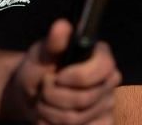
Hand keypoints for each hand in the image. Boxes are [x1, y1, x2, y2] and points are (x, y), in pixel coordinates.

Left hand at [4, 20, 119, 124]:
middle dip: (54, 96)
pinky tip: (53, 117)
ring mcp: (108, 104)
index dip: (77, 76)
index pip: (104, 67)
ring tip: (43, 102)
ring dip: (51, 113)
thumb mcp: (40, 55)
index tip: (56, 76)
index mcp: (100, 56)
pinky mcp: (103, 122)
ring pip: (78, 118)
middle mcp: (110, 80)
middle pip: (85, 98)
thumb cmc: (38, 70)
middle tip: (42, 90)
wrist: (31, 96)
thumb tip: (62, 26)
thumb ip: (52, 43)